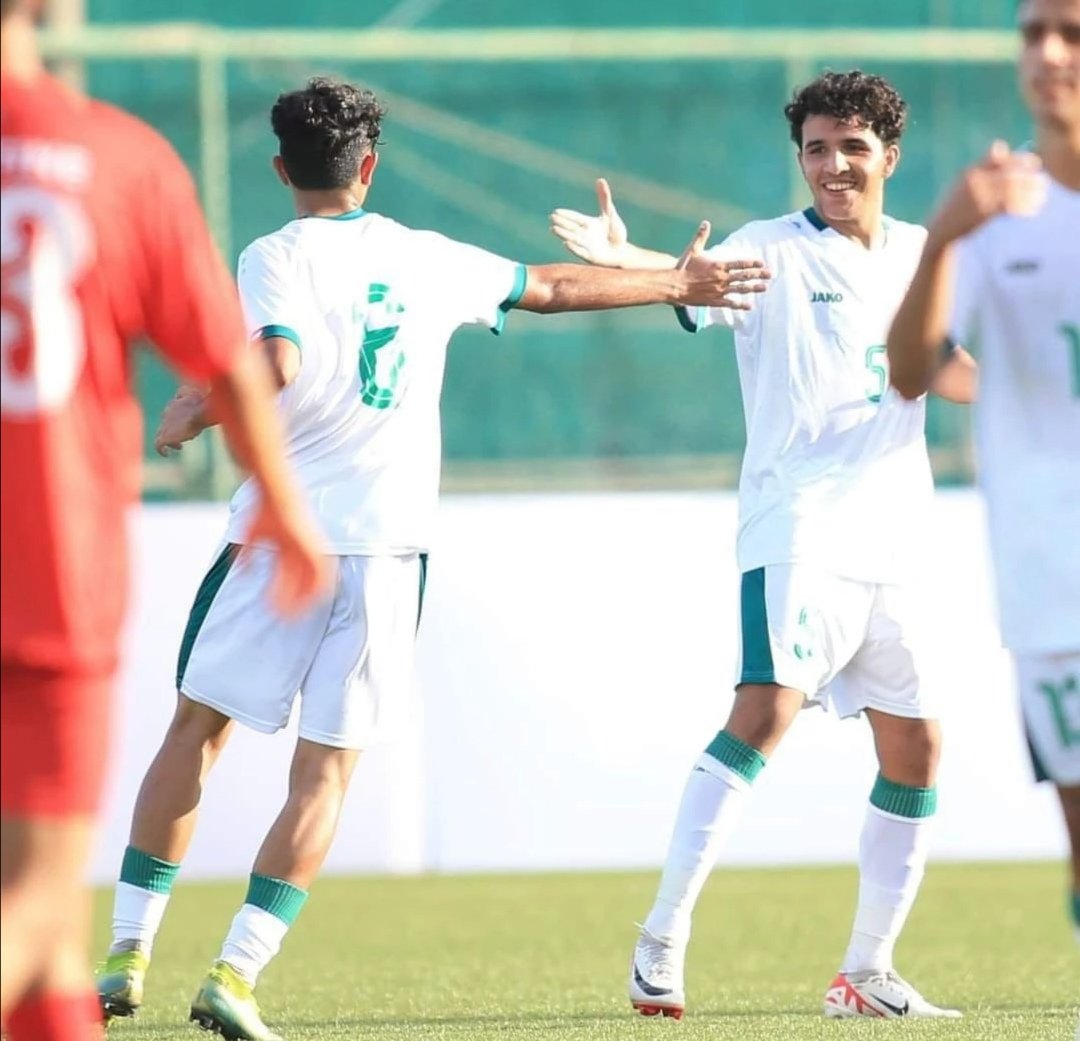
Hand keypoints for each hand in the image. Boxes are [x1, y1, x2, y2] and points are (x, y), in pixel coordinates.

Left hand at [154, 385, 208, 455]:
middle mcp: (166, 416)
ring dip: (169, 441)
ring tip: (179, 446)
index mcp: (173, 405)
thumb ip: (185, 391)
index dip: (176, 422)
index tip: (186, 427)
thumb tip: (182, 390)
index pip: (170, 414)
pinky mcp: (166, 437)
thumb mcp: (192, 392)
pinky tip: (167, 454)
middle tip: (183, 437)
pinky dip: (161, 450)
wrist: (198, 413)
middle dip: (172, 432)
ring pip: (160, 436)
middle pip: (164, 425)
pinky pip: (158, 445)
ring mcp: (165, 427)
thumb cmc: (199, 403)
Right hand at [243, 499, 330, 616]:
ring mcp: (312, 552)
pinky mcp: (319, 551)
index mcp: (288, 549)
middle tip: (282, 618)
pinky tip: (308, 604)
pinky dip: (317, 591)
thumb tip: (240, 574)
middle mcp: (302, 553)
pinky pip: (323, 577)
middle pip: (300, 583)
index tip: (272, 609)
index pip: (286, 578)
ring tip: (293, 616)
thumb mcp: (250, 536)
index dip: (279, 594)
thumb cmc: (264, 513)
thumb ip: (245, 556)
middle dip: (291, 601)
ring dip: (304, 600)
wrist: (280, 499)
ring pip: (312, 583)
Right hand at [550, 178, 629, 266]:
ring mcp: (585, 245)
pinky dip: (573, 247)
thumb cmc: (616, 233)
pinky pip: (580, 251)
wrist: (622, 252)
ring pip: (572, 238)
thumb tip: (600, 179)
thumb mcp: (610, 213)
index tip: (556, 211)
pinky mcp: (589, 256)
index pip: (575, 217)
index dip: (566, 214)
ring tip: (553, 229)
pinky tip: (566, 243)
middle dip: (561, 223)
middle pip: (570, 227)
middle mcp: (584, 234)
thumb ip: (604, 198)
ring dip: (563, 234)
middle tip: (552, 217)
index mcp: (588, 223)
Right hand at [675, 221, 770, 309]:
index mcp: (718, 265)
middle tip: (770, 274)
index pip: (740, 263)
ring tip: (765, 288)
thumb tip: (705, 223)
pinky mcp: (714, 301)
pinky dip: (740, 305)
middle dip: (759, 274)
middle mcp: (721, 278)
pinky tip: (749, 306)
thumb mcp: (692, 250)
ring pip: (741, 289)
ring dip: (754, 288)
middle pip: (745, 276)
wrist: (674, 286)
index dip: (753, 263)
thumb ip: (701, 237)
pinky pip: (730, 303)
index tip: (762, 263)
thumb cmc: (682, 267)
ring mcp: (719, 290)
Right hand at [927, 141, 1044, 249]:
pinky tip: (1032, 210)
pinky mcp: (982, 213)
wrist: (940, 232)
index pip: (1001, 160)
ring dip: (1030, 193)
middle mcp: (975, 182)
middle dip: (1029, 177)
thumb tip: (1001, 144)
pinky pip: (1009, 207)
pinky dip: (1024, 208)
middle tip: (1042, 182)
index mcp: (971, 171)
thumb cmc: (954, 206)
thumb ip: (983, 164)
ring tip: (1041, 195)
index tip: (1034, 164)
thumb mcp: (964, 181)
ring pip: (1013, 191)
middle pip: (1010, 175)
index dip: (1021, 160)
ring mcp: (978, 197)